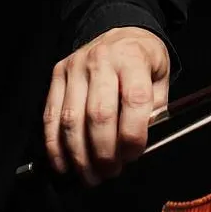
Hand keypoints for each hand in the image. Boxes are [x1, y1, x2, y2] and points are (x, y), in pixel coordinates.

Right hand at [42, 26, 170, 184]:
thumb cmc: (143, 62)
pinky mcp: (57, 75)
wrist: (121, 36)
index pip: (133, 100)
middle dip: (104, 152)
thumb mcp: (160, 79)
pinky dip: (55, 146)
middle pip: (99, 114)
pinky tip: (65, 165)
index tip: (133, 155)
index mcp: (132, 58)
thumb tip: (139, 146)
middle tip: (111, 172)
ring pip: (71, 120)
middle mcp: (101, 60)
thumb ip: (154, 111)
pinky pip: (50, 116)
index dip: (133, 135)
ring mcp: (75, 67)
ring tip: (91, 176)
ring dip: (80, 156)